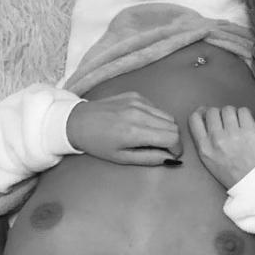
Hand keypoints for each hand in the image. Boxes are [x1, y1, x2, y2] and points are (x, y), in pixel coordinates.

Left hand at [66, 93, 181, 164]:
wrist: (78, 121)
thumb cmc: (98, 143)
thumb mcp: (122, 158)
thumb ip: (149, 158)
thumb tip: (170, 158)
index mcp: (134, 132)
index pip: (172, 137)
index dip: (176, 148)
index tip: (171, 154)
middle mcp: (138, 113)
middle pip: (174, 126)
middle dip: (172, 139)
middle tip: (162, 147)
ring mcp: (138, 101)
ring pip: (168, 116)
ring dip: (165, 128)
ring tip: (151, 136)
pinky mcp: (136, 95)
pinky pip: (157, 108)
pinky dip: (156, 118)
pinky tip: (142, 123)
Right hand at [188, 106, 254, 187]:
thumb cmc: (234, 177)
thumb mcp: (211, 162)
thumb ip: (204, 140)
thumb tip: (198, 117)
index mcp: (204, 148)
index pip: (194, 119)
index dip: (201, 112)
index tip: (207, 114)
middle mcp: (215, 138)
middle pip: (212, 111)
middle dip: (220, 114)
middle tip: (228, 122)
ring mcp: (232, 134)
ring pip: (228, 109)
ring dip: (234, 114)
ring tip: (240, 123)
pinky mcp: (249, 131)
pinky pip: (244, 111)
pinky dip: (246, 115)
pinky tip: (249, 124)